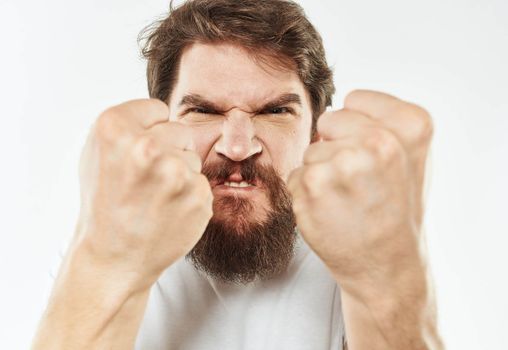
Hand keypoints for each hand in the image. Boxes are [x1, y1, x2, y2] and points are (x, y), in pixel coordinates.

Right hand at [74, 99, 212, 289]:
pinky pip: (201, 182)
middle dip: (168, 150)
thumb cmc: (105, 204)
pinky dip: (190, 196)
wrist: (114, 257)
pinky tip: (169, 212)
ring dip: (180, 174)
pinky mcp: (198, 195)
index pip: (157, 108)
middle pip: (179, 130)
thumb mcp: (98, 154)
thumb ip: (129, 126)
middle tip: (147, 180)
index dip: (149, 130)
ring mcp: (175, 172)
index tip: (137, 153)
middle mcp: (146, 146)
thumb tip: (161, 112)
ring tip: (155, 198)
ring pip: (192, 157)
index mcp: (114, 128)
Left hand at [288, 90, 432, 295]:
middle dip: (334, 146)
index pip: (354, 99)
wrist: (386, 265)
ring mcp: (345, 162)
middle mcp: (380, 140)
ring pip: (310, 151)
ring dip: (320, 173)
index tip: (371, 154)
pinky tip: (329, 212)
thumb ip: (381, 122)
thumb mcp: (411, 157)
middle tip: (357, 181)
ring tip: (346, 200)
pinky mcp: (313, 184)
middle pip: (328, 121)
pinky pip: (296, 174)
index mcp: (411, 126)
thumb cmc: (396, 209)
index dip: (355, 127)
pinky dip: (305, 193)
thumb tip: (335, 109)